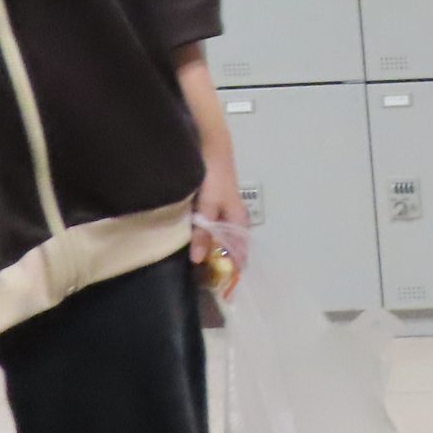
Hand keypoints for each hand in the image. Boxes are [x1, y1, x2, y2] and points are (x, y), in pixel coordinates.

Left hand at [191, 145, 248, 279]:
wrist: (211, 146)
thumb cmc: (215, 177)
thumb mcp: (208, 206)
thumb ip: (202, 231)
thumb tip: (198, 260)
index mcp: (239, 219)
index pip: (241, 250)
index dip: (235, 267)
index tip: (224, 286)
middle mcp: (233, 216)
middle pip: (230, 243)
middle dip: (219, 259)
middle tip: (204, 276)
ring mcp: (223, 208)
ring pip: (219, 234)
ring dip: (210, 246)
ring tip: (196, 261)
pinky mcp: (211, 201)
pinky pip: (210, 225)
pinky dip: (203, 234)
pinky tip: (190, 236)